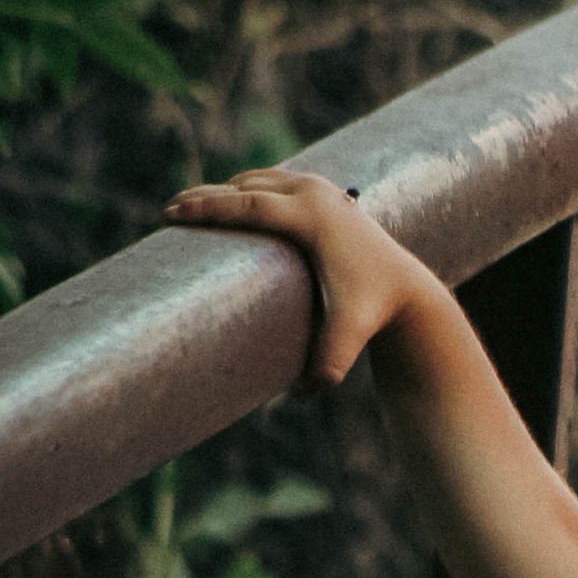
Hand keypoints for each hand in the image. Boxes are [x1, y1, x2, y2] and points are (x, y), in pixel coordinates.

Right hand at [163, 166, 441, 389]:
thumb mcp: (349, 336)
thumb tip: (302, 396)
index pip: (248, 205)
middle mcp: (316, 193)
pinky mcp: (325, 191)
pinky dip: (249, 188)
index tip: (173, 213)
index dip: (208, 207)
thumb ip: (329, 364)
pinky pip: (275, 181)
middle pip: (246, 187)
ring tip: (192, 207)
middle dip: (206, 197)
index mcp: (312, 217)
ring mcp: (322, 188)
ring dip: (226, 191)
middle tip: (170, 210)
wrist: (408, 290)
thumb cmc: (372, 313)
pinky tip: (229, 200)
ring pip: (259, 181)